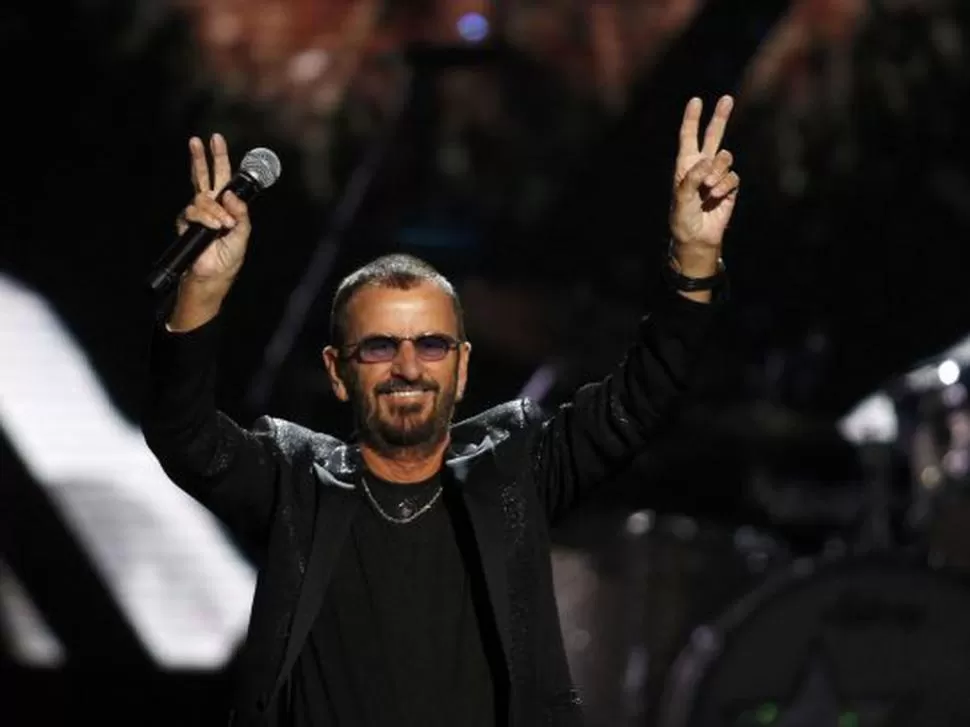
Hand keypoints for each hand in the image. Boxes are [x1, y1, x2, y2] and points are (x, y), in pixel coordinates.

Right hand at [175, 133, 251, 284]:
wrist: (213, 275)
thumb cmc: (229, 257)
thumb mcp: (243, 233)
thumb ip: (240, 212)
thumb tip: (230, 194)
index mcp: (225, 204)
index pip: (222, 177)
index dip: (220, 158)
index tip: (216, 139)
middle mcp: (210, 205)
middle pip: (203, 176)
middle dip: (201, 157)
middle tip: (198, 140)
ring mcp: (197, 213)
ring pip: (202, 197)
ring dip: (216, 210)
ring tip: (224, 225)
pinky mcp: (186, 222)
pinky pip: (194, 212)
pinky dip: (207, 219)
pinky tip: (215, 227)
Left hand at [669, 95, 740, 273]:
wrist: (697, 237)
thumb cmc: (682, 218)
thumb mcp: (681, 198)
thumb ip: (691, 178)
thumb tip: (707, 162)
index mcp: (685, 165)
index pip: (688, 137)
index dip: (692, 119)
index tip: (696, 100)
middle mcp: (702, 166)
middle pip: (713, 136)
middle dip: (720, 117)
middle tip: (727, 98)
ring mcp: (717, 175)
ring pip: (725, 158)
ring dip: (717, 172)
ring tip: (708, 189)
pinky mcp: (730, 186)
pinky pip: (732, 176)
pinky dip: (724, 186)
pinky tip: (716, 197)